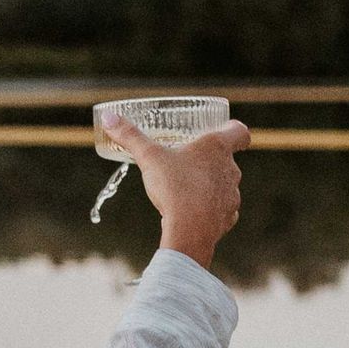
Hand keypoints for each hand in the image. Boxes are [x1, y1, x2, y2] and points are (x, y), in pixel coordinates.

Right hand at [118, 119, 249, 266]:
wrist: (189, 230)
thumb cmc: (174, 188)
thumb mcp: (149, 158)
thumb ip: (130, 136)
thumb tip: (109, 117)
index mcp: (217, 147)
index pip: (239, 131)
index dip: (232, 129)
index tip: (221, 130)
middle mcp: (231, 169)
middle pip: (228, 158)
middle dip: (211, 159)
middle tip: (190, 160)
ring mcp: (232, 195)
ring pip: (225, 184)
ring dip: (211, 183)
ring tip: (189, 187)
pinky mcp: (229, 217)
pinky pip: (222, 208)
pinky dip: (211, 207)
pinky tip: (195, 210)